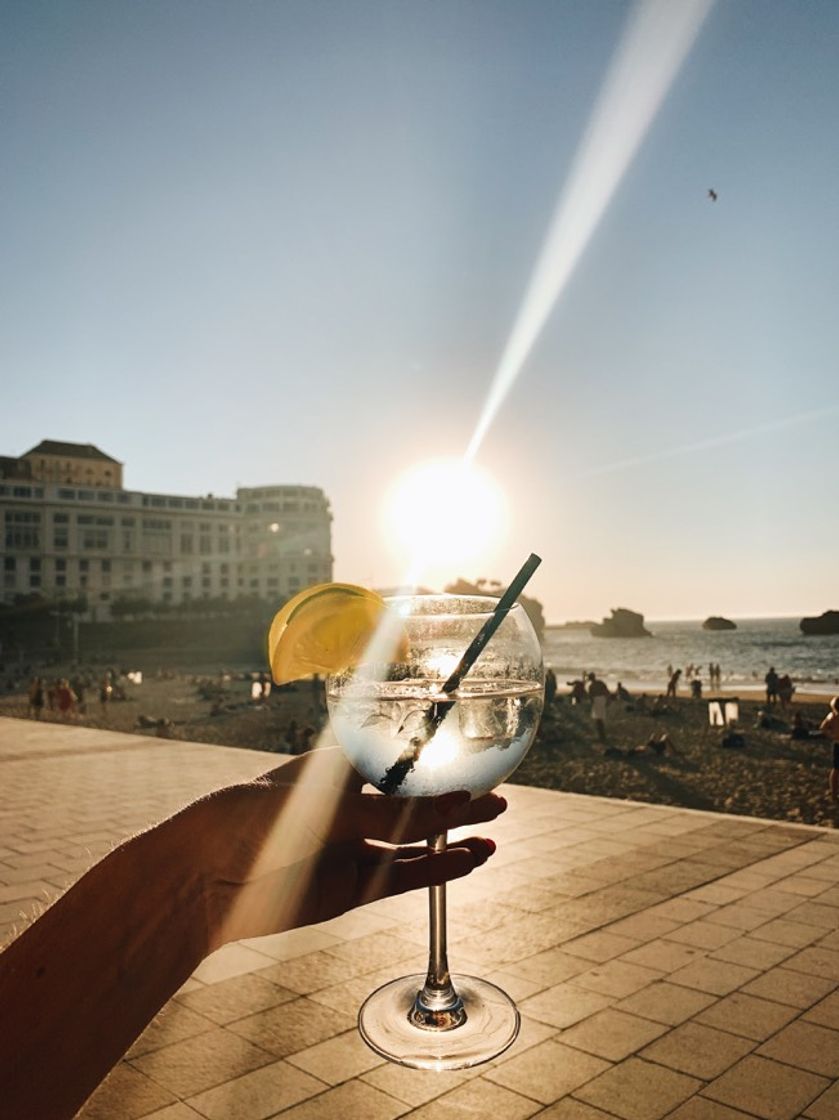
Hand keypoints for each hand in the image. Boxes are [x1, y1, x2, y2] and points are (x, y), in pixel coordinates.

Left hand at [189, 747, 505, 948]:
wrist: (200, 881)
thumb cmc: (251, 819)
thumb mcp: (327, 808)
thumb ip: (392, 811)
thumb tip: (455, 803)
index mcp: (337, 769)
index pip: (399, 760)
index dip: (436, 762)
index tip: (474, 758)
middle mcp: (350, 808)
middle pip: (414, 804)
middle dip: (455, 802)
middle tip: (499, 798)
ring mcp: (352, 849)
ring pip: (416, 844)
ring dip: (455, 839)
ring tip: (495, 833)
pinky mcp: (352, 889)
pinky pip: (405, 879)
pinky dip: (439, 871)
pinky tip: (469, 860)